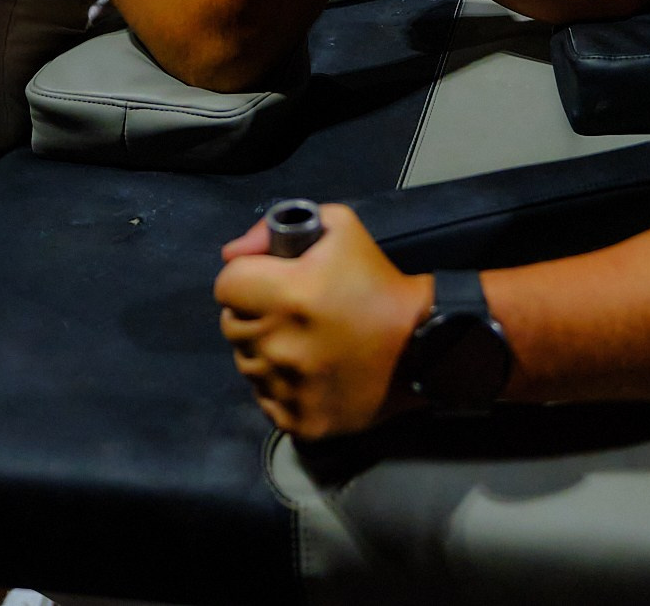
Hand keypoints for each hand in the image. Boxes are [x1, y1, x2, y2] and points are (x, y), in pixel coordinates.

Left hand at [214, 203, 430, 439]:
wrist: (422, 345)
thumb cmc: (378, 283)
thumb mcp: (338, 228)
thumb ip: (273, 229)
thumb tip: (232, 253)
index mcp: (287, 295)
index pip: (227, 284)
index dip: (247, 278)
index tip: (271, 282)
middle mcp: (280, 344)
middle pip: (231, 325)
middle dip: (254, 314)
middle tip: (288, 312)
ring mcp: (288, 388)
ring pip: (246, 364)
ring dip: (265, 351)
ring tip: (302, 343)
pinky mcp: (300, 421)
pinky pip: (265, 400)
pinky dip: (280, 388)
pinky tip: (308, 374)